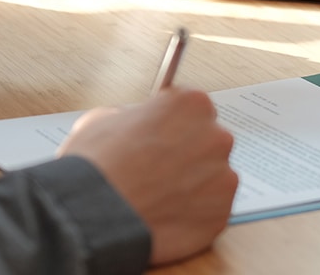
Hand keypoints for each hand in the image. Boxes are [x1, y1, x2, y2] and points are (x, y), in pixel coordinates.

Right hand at [59, 86, 237, 264]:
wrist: (97, 215)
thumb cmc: (98, 165)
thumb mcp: (104, 118)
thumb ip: (133, 117)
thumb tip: (135, 126)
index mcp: (192, 104)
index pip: (192, 108)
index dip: (172, 123)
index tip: (160, 135)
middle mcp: (216, 137)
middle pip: (207, 142)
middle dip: (186, 154)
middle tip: (156, 170)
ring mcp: (223, 178)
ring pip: (212, 178)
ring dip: (192, 185)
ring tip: (157, 197)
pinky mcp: (221, 214)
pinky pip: (210, 210)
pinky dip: (193, 214)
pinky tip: (165, 215)